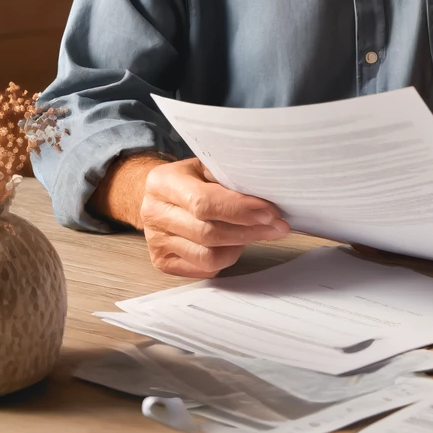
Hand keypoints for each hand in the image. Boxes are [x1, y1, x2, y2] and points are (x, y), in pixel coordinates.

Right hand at [140, 157, 289, 277]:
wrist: (161, 195)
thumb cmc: (192, 177)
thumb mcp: (207, 164)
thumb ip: (230, 176)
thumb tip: (268, 191)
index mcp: (163, 182)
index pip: (204, 202)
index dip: (240, 209)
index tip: (270, 212)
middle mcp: (154, 213)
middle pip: (208, 232)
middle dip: (249, 230)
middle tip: (278, 226)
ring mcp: (156, 241)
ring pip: (207, 255)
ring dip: (240, 245)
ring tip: (258, 232)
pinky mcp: (163, 262)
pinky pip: (204, 268)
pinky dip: (227, 257)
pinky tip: (236, 243)